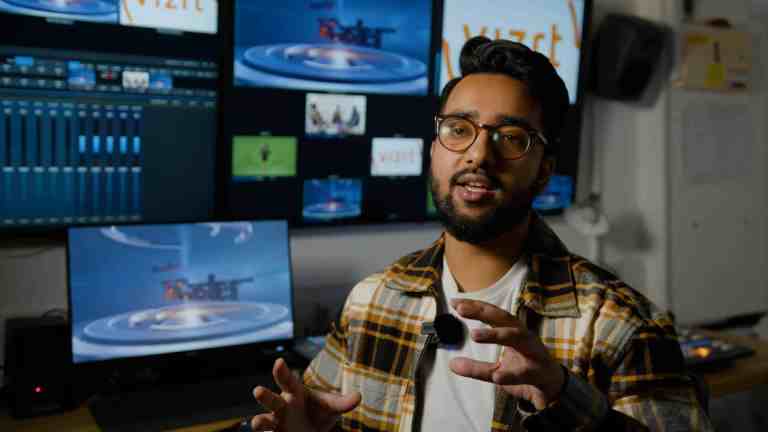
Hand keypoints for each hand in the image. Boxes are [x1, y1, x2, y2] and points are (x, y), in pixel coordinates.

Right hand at [250, 358, 360, 430]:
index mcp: (294, 392)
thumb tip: (358, 397)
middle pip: (271, 399)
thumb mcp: (332, 406)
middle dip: (264, 395)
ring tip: (257, 422)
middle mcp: (282, 406)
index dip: (282, 371)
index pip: (287, 380)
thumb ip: (343, 402)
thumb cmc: (318, 412)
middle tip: (257, 390)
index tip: (280, 362)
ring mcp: (276, 422)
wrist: (312, 430)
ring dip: (260, 421)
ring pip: (263, 421)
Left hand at [448, 299, 564, 410]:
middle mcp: (524, 336)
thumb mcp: (497, 371)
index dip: (475, 306)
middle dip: (483, 312)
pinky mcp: (539, 372)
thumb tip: (452, 365)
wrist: (551, 388)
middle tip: (461, 310)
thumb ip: (476, 368)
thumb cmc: (524, 371)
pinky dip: (510, 373)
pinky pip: (524, 372)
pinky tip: (496, 375)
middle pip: (504, 318)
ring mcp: (533, 352)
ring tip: (474, 335)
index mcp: (513, 331)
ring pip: (517, 337)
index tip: (454, 302)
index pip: (493, 314)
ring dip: (496, 334)